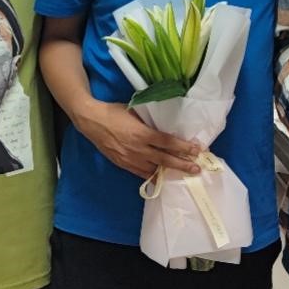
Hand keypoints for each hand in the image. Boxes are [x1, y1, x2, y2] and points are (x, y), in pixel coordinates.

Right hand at [76, 100, 200, 179]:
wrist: (92, 121)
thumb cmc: (114, 112)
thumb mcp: (134, 111)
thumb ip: (149, 121)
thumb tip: (165, 124)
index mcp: (142, 133)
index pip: (167, 142)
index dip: (183, 147)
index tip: (196, 149)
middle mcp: (138, 149)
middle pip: (165, 160)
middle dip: (182, 164)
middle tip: (197, 169)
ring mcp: (130, 159)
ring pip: (154, 170)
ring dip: (170, 172)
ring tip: (183, 174)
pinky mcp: (123, 164)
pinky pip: (142, 174)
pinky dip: (153, 176)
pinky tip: (162, 176)